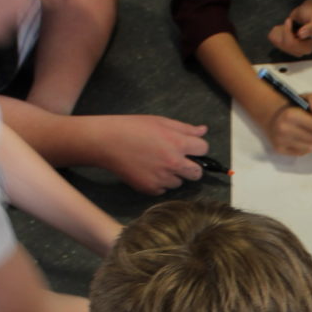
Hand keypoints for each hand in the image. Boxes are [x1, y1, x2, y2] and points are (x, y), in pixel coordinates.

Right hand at [91, 114, 209, 194]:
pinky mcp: (150, 188)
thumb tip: (203, 131)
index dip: (198, 147)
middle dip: (192, 167)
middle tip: (179, 161)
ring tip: (158, 164)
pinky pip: (163, 190)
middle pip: (197, 173)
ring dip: (174, 176)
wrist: (107, 142)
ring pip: (179, 182)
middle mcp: (173, 163)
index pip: (204, 149)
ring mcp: (161, 178)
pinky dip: (159, 183)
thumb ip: (185, 128)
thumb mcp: (160, 121)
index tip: (190, 148)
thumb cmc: (132, 128)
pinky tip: (148, 171)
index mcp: (177, 143)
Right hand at [265, 91, 311, 155]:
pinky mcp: (279, 149)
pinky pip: (301, 153)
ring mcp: (280, 140)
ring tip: (308, 133)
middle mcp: (284, 129)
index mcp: (290, 115)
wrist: (272, 116)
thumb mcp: (305, 97)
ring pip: (309, 147)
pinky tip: (302, 139)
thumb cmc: (293, 108)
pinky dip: (306, 147)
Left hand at [268, 2, 311, 57]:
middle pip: (283, 44)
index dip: (287, 31)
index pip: (291, 44)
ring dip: (280, 29)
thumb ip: (310, 28)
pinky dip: (276, 31)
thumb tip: (300, 35)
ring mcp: (290, 49)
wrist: (308, 13)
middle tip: (289, 20)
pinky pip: (273, 40)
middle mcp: (298, 52)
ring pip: (276, 42)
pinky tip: (284, 27)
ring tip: (289, 23)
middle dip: (283, 30)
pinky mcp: (283, 45)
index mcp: (307, 49)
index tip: (289, 20)